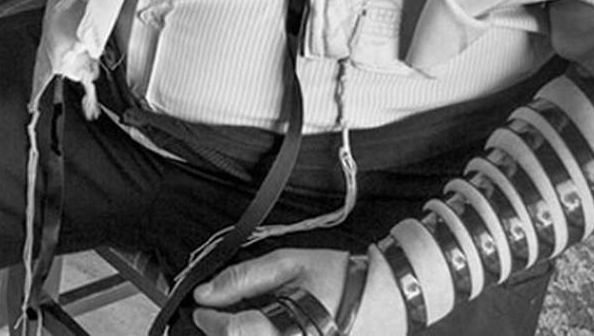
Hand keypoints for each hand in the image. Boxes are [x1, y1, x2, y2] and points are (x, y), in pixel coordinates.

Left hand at [191, 248, 396, 335]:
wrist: (392, 294)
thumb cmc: (344, 277)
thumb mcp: (289, 265)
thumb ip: (243, 279)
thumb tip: (205, 292)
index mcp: (293, 330)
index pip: (233, 332)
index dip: (210, 319)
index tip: (201, 308)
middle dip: (227, 332)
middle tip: (222, 314)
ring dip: (246, 335)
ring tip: (248, 321)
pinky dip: (265, 335)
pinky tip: (269, 327)